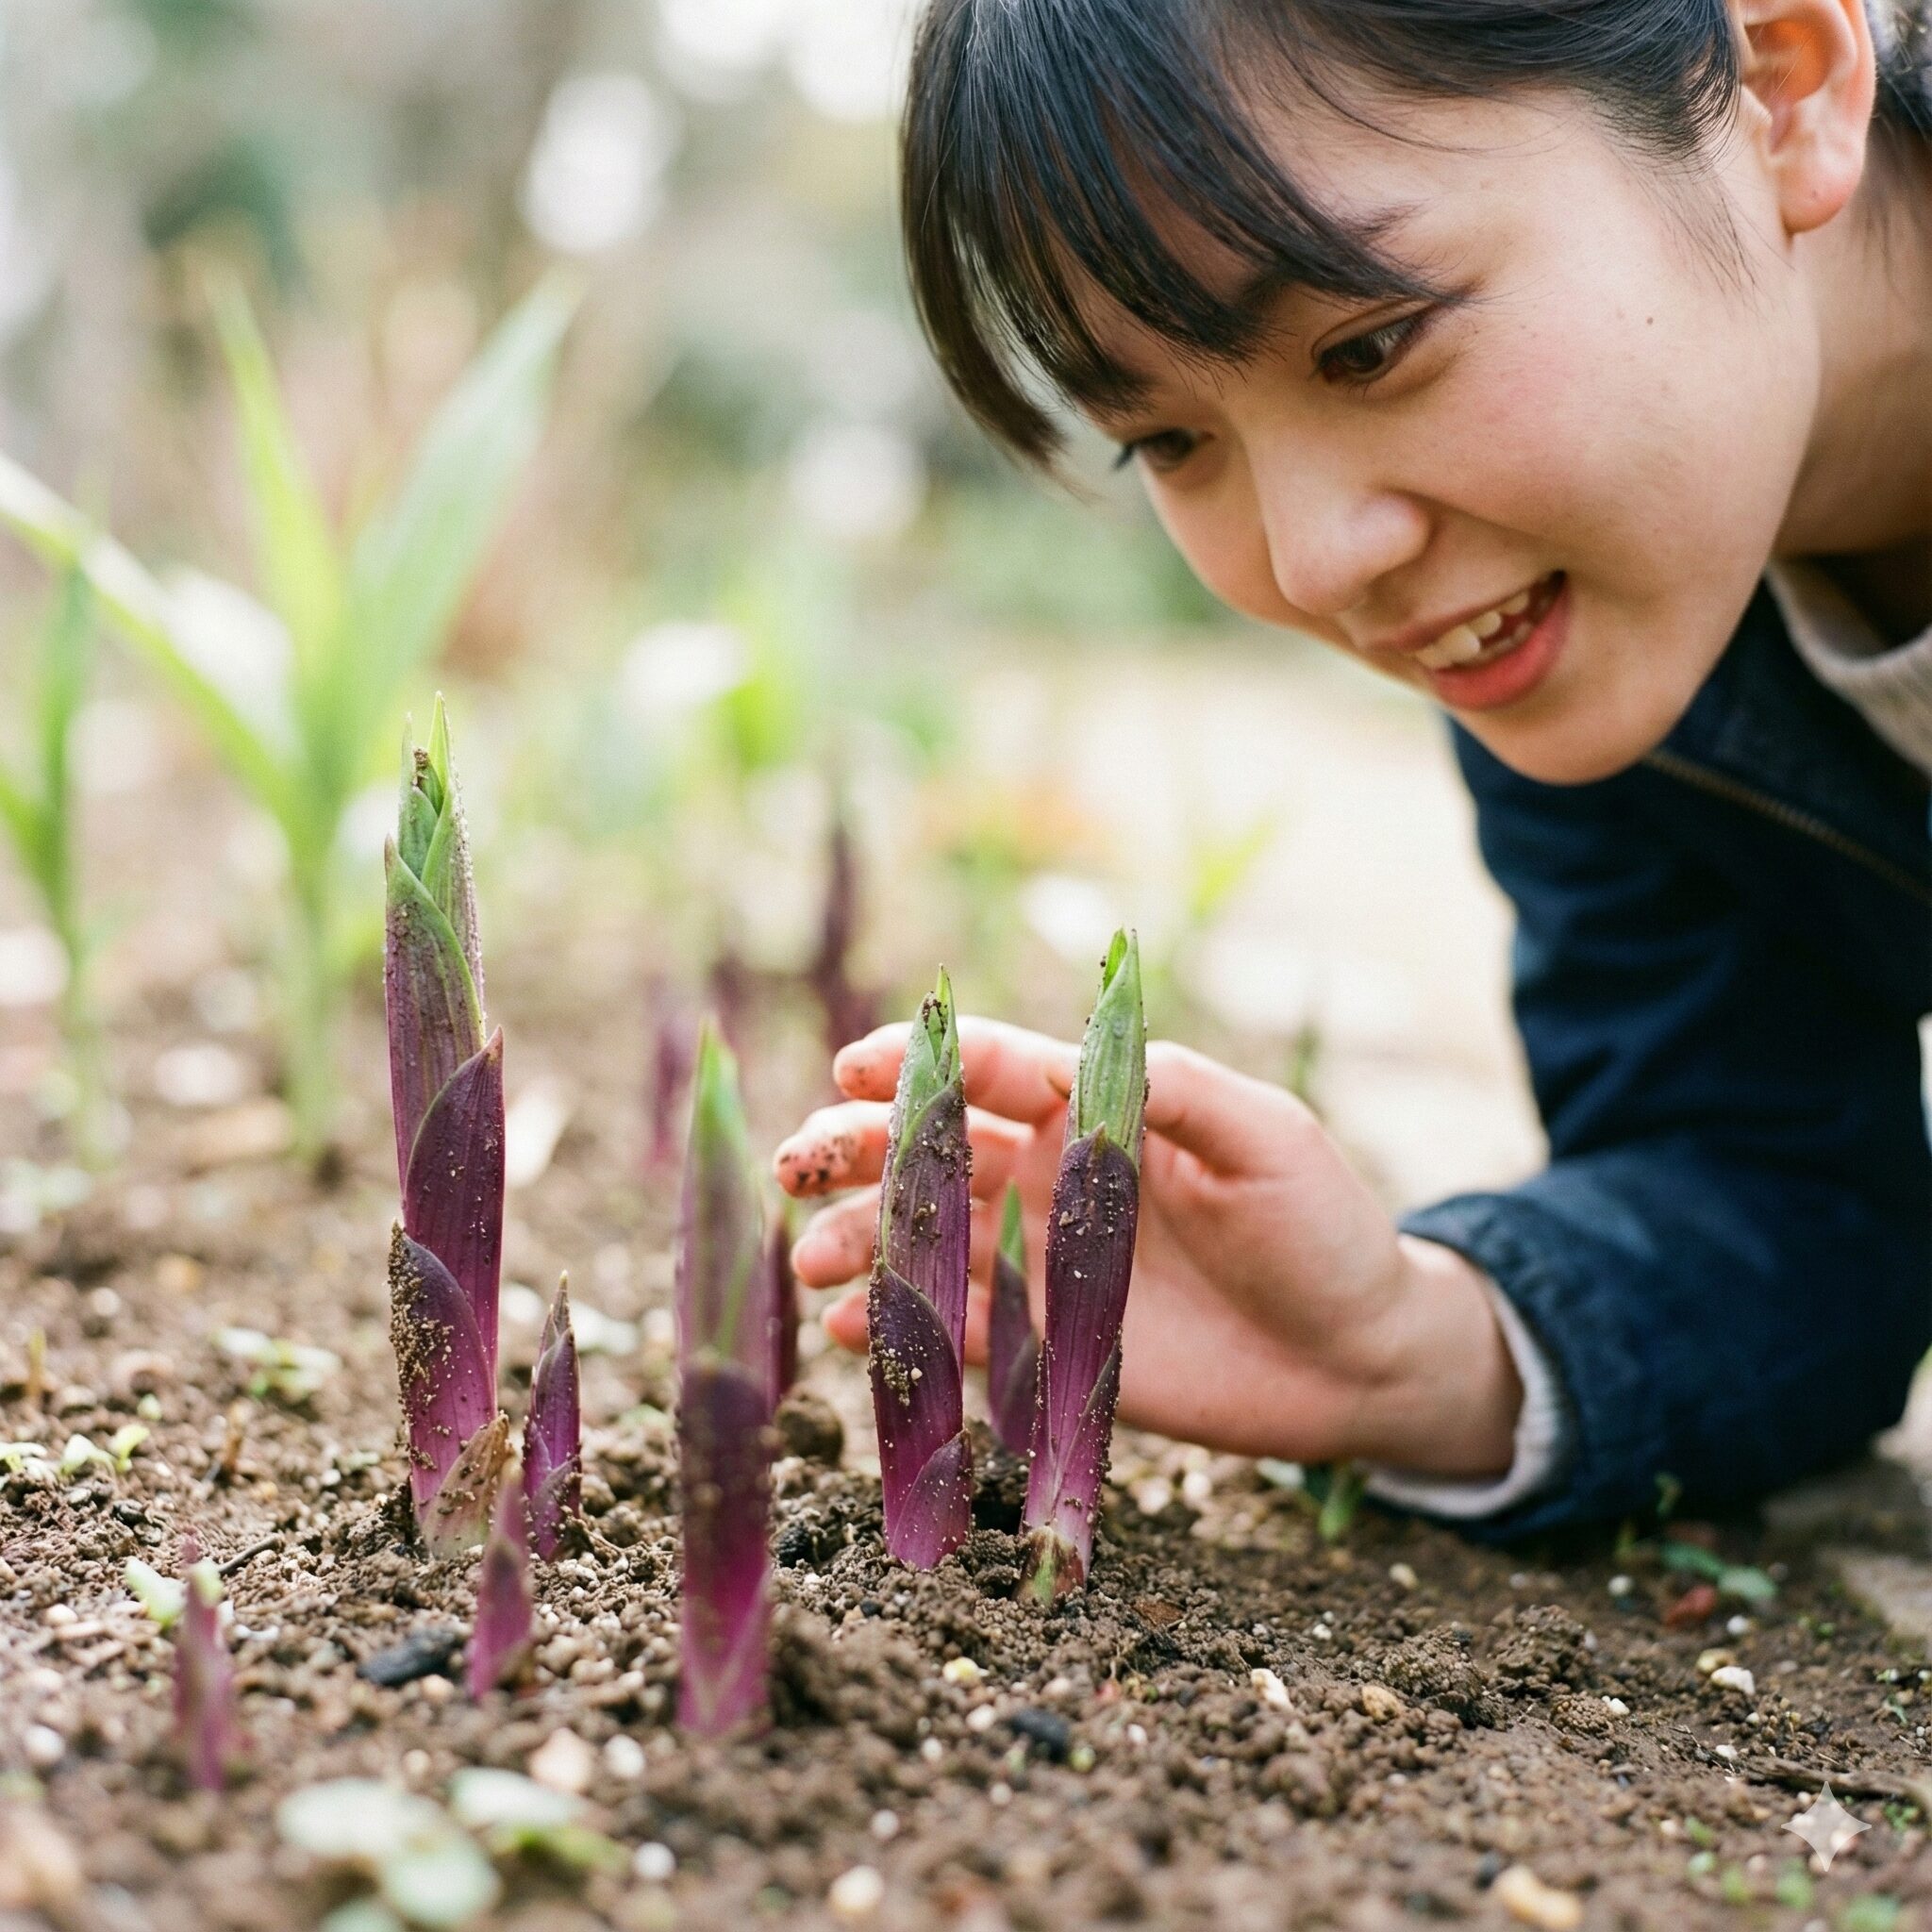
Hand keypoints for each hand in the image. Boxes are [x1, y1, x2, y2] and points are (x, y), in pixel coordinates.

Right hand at [773, 1018, 1523, 1478]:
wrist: (1358, 1356)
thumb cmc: (1321, 1225)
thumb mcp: (1263, 1137)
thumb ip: (1171, 1090)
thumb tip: (1059, 1052)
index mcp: (1092, 1112)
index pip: (985, 1070)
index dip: (914, 1064)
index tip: (854, 1067)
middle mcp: (1049, 1179)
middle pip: (928, 1151)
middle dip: (853, 1149)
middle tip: (795, 1165)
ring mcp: (1039, 1264)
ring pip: (922, 1241)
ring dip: (858, 1241)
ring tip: (812, 1259)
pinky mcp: (1045, 1349)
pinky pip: (953, 1333)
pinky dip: (898, 1328)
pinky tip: (855, 1328)